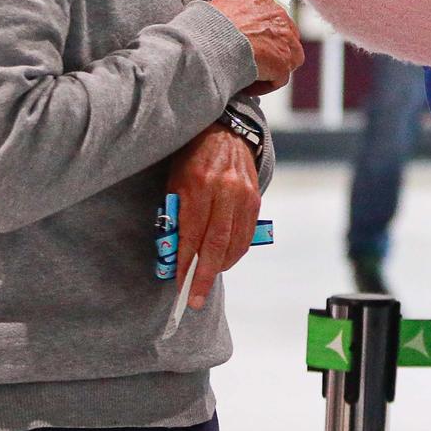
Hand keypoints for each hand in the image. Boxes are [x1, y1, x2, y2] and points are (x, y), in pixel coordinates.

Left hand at [167, 125, 261, 310]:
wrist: (224, 132)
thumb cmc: (191, 158)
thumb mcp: (174, 181)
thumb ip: (175, 214)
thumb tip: (174, 251)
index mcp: (199, 185)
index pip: (192, 234)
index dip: (185, 262)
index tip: (179, 284)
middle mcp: (225, 191)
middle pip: (216, 244)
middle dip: (204, 275)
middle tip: (195, 299)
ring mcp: (244, 195)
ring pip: (234, 243)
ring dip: (220, 266)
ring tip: (206, 279)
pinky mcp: (255, 198)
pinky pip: (247, 234)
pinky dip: (235, 252)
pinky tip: (223, 261)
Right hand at [210, 0, 303, 90]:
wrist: (208, 43)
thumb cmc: (203, 27)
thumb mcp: (217, 6)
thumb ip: (231, 11)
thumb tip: (226, 23)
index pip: (269, 15)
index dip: (260, 32)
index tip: (246, 43)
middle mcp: (277, 13)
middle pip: (283, 35)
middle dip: (271, 48)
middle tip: (251, 59)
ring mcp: (284, 38)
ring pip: (288, 56)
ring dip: (272, 67)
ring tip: (251, 75)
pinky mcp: (283, 62)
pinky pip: (280, 78)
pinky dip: (265, 85)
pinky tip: (248, 85)